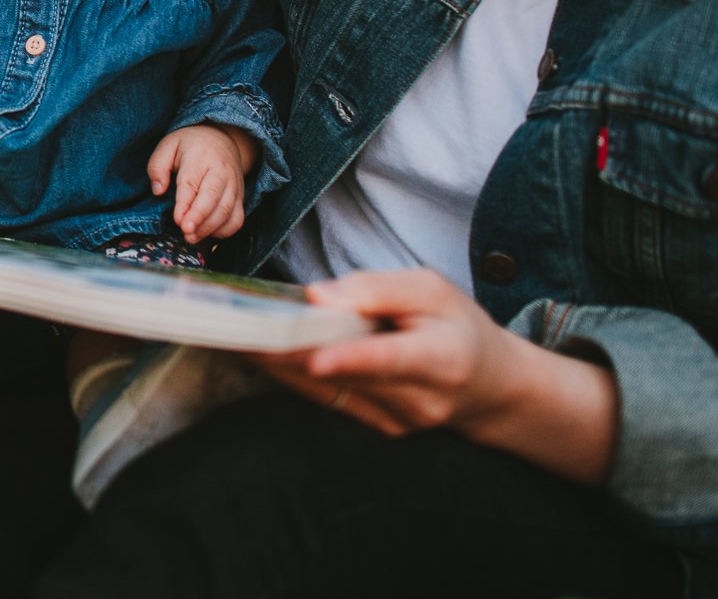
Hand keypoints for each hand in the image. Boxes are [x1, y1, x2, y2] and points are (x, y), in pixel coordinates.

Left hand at [147, 123, 254, 243]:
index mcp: (200, 157)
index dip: (185, 203)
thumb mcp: (168, 145)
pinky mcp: (240, 198)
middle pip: (213, 197)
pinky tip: (206, 234)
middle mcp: (221, 172)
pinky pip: (236, 219)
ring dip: (209, 228)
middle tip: (186, 232)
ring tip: (190, 238)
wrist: (222, 140)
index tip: (177, 219)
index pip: (192, 182)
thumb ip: (157, 166)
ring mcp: (234, 186)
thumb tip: (158, 190)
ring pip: (226, 211)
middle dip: (200, 217)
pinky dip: (224, 231)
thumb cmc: (190, 146)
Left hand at [251, 268, 618, 485]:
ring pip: (324, 389)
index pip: (389, 360)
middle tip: (233, 326)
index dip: (350, 359)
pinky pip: (325, 398)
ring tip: (229, 333)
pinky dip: (290, 373)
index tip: (315, 357)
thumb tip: (319, 296)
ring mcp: (396, 421)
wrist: (488, 388)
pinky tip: (255, 350)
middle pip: (342, 374)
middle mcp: (418, 400)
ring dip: (275, 362)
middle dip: (285, 349)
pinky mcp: (377, 427)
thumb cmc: (457, 327)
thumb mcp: (432, 291)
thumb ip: (378, 290)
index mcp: (440, 358)